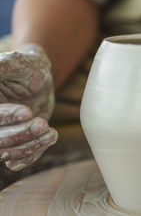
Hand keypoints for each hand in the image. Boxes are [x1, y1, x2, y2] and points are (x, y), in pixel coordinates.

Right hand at [0, 44, 56, 170]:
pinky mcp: (12, 143)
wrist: (39, 77)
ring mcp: (0, 134)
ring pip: (5, 152)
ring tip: (52, 133)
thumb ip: (1, 67)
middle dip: (19, 134)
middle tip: (42, 123)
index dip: (5, 117)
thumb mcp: (14, 63)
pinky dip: (30, 156)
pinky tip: (47, 141)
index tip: (28, 112)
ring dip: (29, 146)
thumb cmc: (26, 66)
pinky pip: (15, 160)